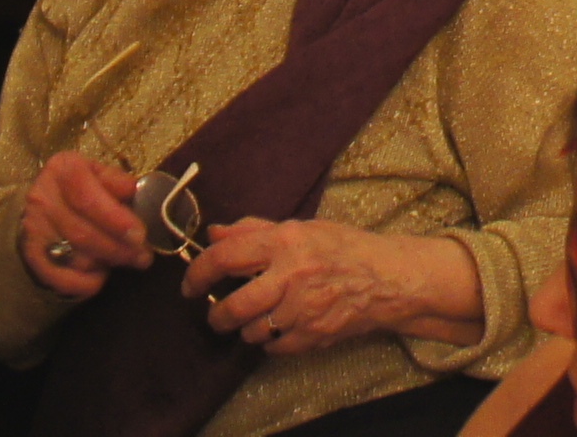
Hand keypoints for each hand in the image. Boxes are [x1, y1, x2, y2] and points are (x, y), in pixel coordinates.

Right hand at [15, 151, 142, 302]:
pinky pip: (61, 279)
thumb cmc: (80, 188)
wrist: (43, 205)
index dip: (115, 219)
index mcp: (62, 170)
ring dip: (106, 263)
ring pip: (75, 256)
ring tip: (128, 261)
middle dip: (118, 248)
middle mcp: (43, 198)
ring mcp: (34, 230)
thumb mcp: (98, 174)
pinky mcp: (32, 256)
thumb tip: (133, 190)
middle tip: (143, 256)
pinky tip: (101, 276)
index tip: (139, 235)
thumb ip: (117, 181)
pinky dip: (85, 282)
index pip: (87, 198)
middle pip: (83, 232)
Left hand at [184, 214, 420, 353]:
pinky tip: (281, 327)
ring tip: (257, 317)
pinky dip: (270, 341)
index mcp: (286, 242)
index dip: (198, 272)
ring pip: (251, 331)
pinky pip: (273, 347)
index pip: (226, 257)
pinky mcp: (312, 335)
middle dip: (217, 315)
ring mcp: (303, 309)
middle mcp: (291, 275)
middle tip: (216, 313)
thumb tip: (214, 233)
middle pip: (234, 306)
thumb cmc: (344, 248)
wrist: (387, 279)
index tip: (189, 284)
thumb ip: (254, 230)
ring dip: (246, 328)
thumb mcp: (301, 228)